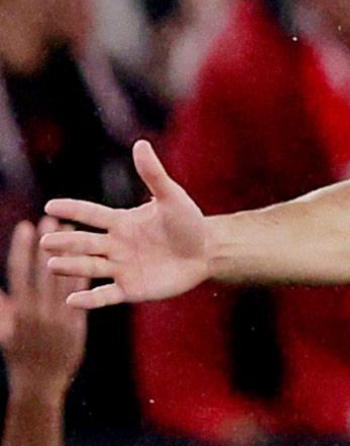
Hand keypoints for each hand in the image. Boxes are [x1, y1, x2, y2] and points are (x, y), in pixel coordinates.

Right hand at [1, 223, 86, 399]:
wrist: (41, 384)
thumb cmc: (18, 355)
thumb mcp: (4, 330)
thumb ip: (2, 306)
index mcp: (18, 311)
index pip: (19, 272)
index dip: (22, 248)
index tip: (25, 226)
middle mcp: (39, 312)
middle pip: (44, 271)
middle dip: (47, 245)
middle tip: (52, 219)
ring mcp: (60, 319)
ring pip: (66, 280)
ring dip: (71, 255)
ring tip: (74, 230)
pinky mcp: (77, 325)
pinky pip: (83, 297)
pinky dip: (86, 277)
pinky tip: (92, 257)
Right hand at [44, 142, 211, 309]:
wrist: (207, 252)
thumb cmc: (189, 222)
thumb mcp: (172, 197)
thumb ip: (154, 174)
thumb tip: (141, 144)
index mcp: (120, 222)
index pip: (91, 214)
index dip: (72, 210)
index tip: (50, 206)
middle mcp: (114, 245)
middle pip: (85, 243)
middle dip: (65, 243)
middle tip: (46, 242)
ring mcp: (120, 267)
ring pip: (89, 268)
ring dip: (71, 267)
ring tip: (53, 265)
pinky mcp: (130, 289)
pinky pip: (106, 295)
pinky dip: (89, 300)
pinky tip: (72, 302)